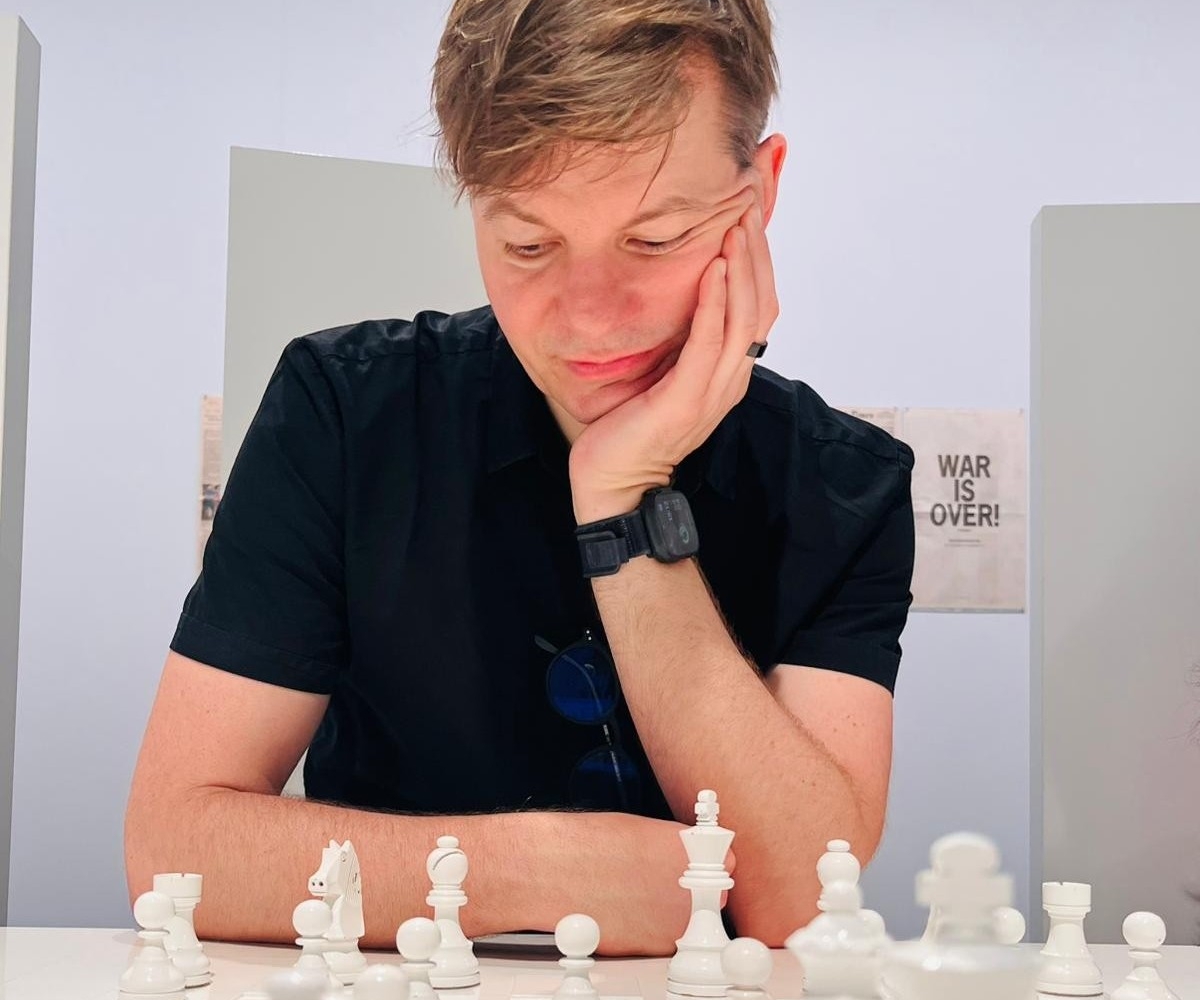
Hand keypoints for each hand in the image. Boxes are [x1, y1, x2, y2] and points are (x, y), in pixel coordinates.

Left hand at [568, 193, 778, 522]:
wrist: (614, 482)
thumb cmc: (631, 426)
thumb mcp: (664, 371)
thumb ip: (683, 338)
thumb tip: (684, 292)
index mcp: (729, 372)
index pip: (759, 304)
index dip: (760, 258)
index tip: (751, 210)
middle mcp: (731, 379)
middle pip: (761, 304)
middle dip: (758, 250)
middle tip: (751, 201)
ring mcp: (713, 392)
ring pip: (744, 318)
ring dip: (743, 266)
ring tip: (737, 222)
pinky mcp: (686, 401)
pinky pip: (709, 344)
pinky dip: (714, 304)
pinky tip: (713, 268)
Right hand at [576, 813, 736, 956]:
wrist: (556, 871)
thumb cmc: (589, 844)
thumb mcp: (641, 830)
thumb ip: (673, 846)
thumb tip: (683, 856)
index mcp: (691, 850)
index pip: (726, 861)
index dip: (709, 867)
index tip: (702, 869)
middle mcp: (691, 885)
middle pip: (712, 895)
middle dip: (694, 894)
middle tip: (663, 886)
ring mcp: (676, 919)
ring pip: (688, 921)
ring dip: (671, 914)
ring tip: (636, 898)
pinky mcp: (656, 946)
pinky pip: (664, 940)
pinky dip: (649, 932)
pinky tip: (625, 914)